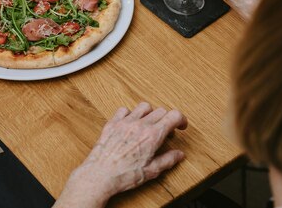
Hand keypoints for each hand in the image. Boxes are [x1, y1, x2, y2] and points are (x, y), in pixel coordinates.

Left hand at [54, 103, 187, 207]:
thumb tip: (179, 154)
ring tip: (148, 125)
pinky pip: (124, 110)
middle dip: (166, 119)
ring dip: (150, 113)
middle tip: (164, 131)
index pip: (173, 116)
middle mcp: (139, 125)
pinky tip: (130, 123)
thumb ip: (168, 160)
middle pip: (160, 111)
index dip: (181, 119)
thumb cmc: (124, 175)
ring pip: (144, 106)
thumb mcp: (152, 171)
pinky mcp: (112, 123)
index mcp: (152, 136)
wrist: (101, 174)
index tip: (180, 125)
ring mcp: (125, 122)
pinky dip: (130, 114)